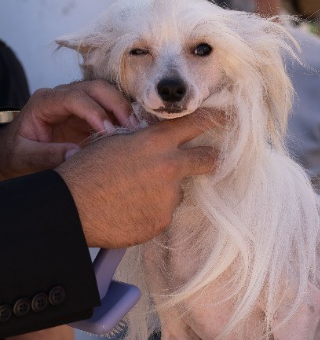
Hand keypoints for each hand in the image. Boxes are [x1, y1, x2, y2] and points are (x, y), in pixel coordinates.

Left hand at [0, 80, 132, 180]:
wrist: (18, 153)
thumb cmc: (18, 153)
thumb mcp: (25, 157)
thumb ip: (47, 155)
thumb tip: (76, 154)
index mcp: (44, 102)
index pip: (73, 97)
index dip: (94, 111)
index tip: (108, 132)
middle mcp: (63, 95)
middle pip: (95, 88)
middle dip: (116, 104)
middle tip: (132, 128)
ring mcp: (79, 102)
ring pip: (108, 93)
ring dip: (125, 108)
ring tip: (137, 130)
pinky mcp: (91, 113)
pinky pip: (112, 107)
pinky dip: (125, 116)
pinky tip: (135, 130)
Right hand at [56, 111, 219, 247]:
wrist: (70, 207)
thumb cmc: (86, 171)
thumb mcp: (115, 142)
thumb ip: (144, 141)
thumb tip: (163, 143)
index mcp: (155, 142)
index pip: (196, 124)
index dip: (215, 120)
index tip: (228, 119)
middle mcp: (169, 168)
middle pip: (207, 159)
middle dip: (211, 158)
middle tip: (213, 159)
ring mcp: (168, 197)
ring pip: (176, 191)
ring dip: (163, 192)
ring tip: (131, 195)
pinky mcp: (162, 220)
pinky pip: (162, 213)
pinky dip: (149, 212)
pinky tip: (127, 210)